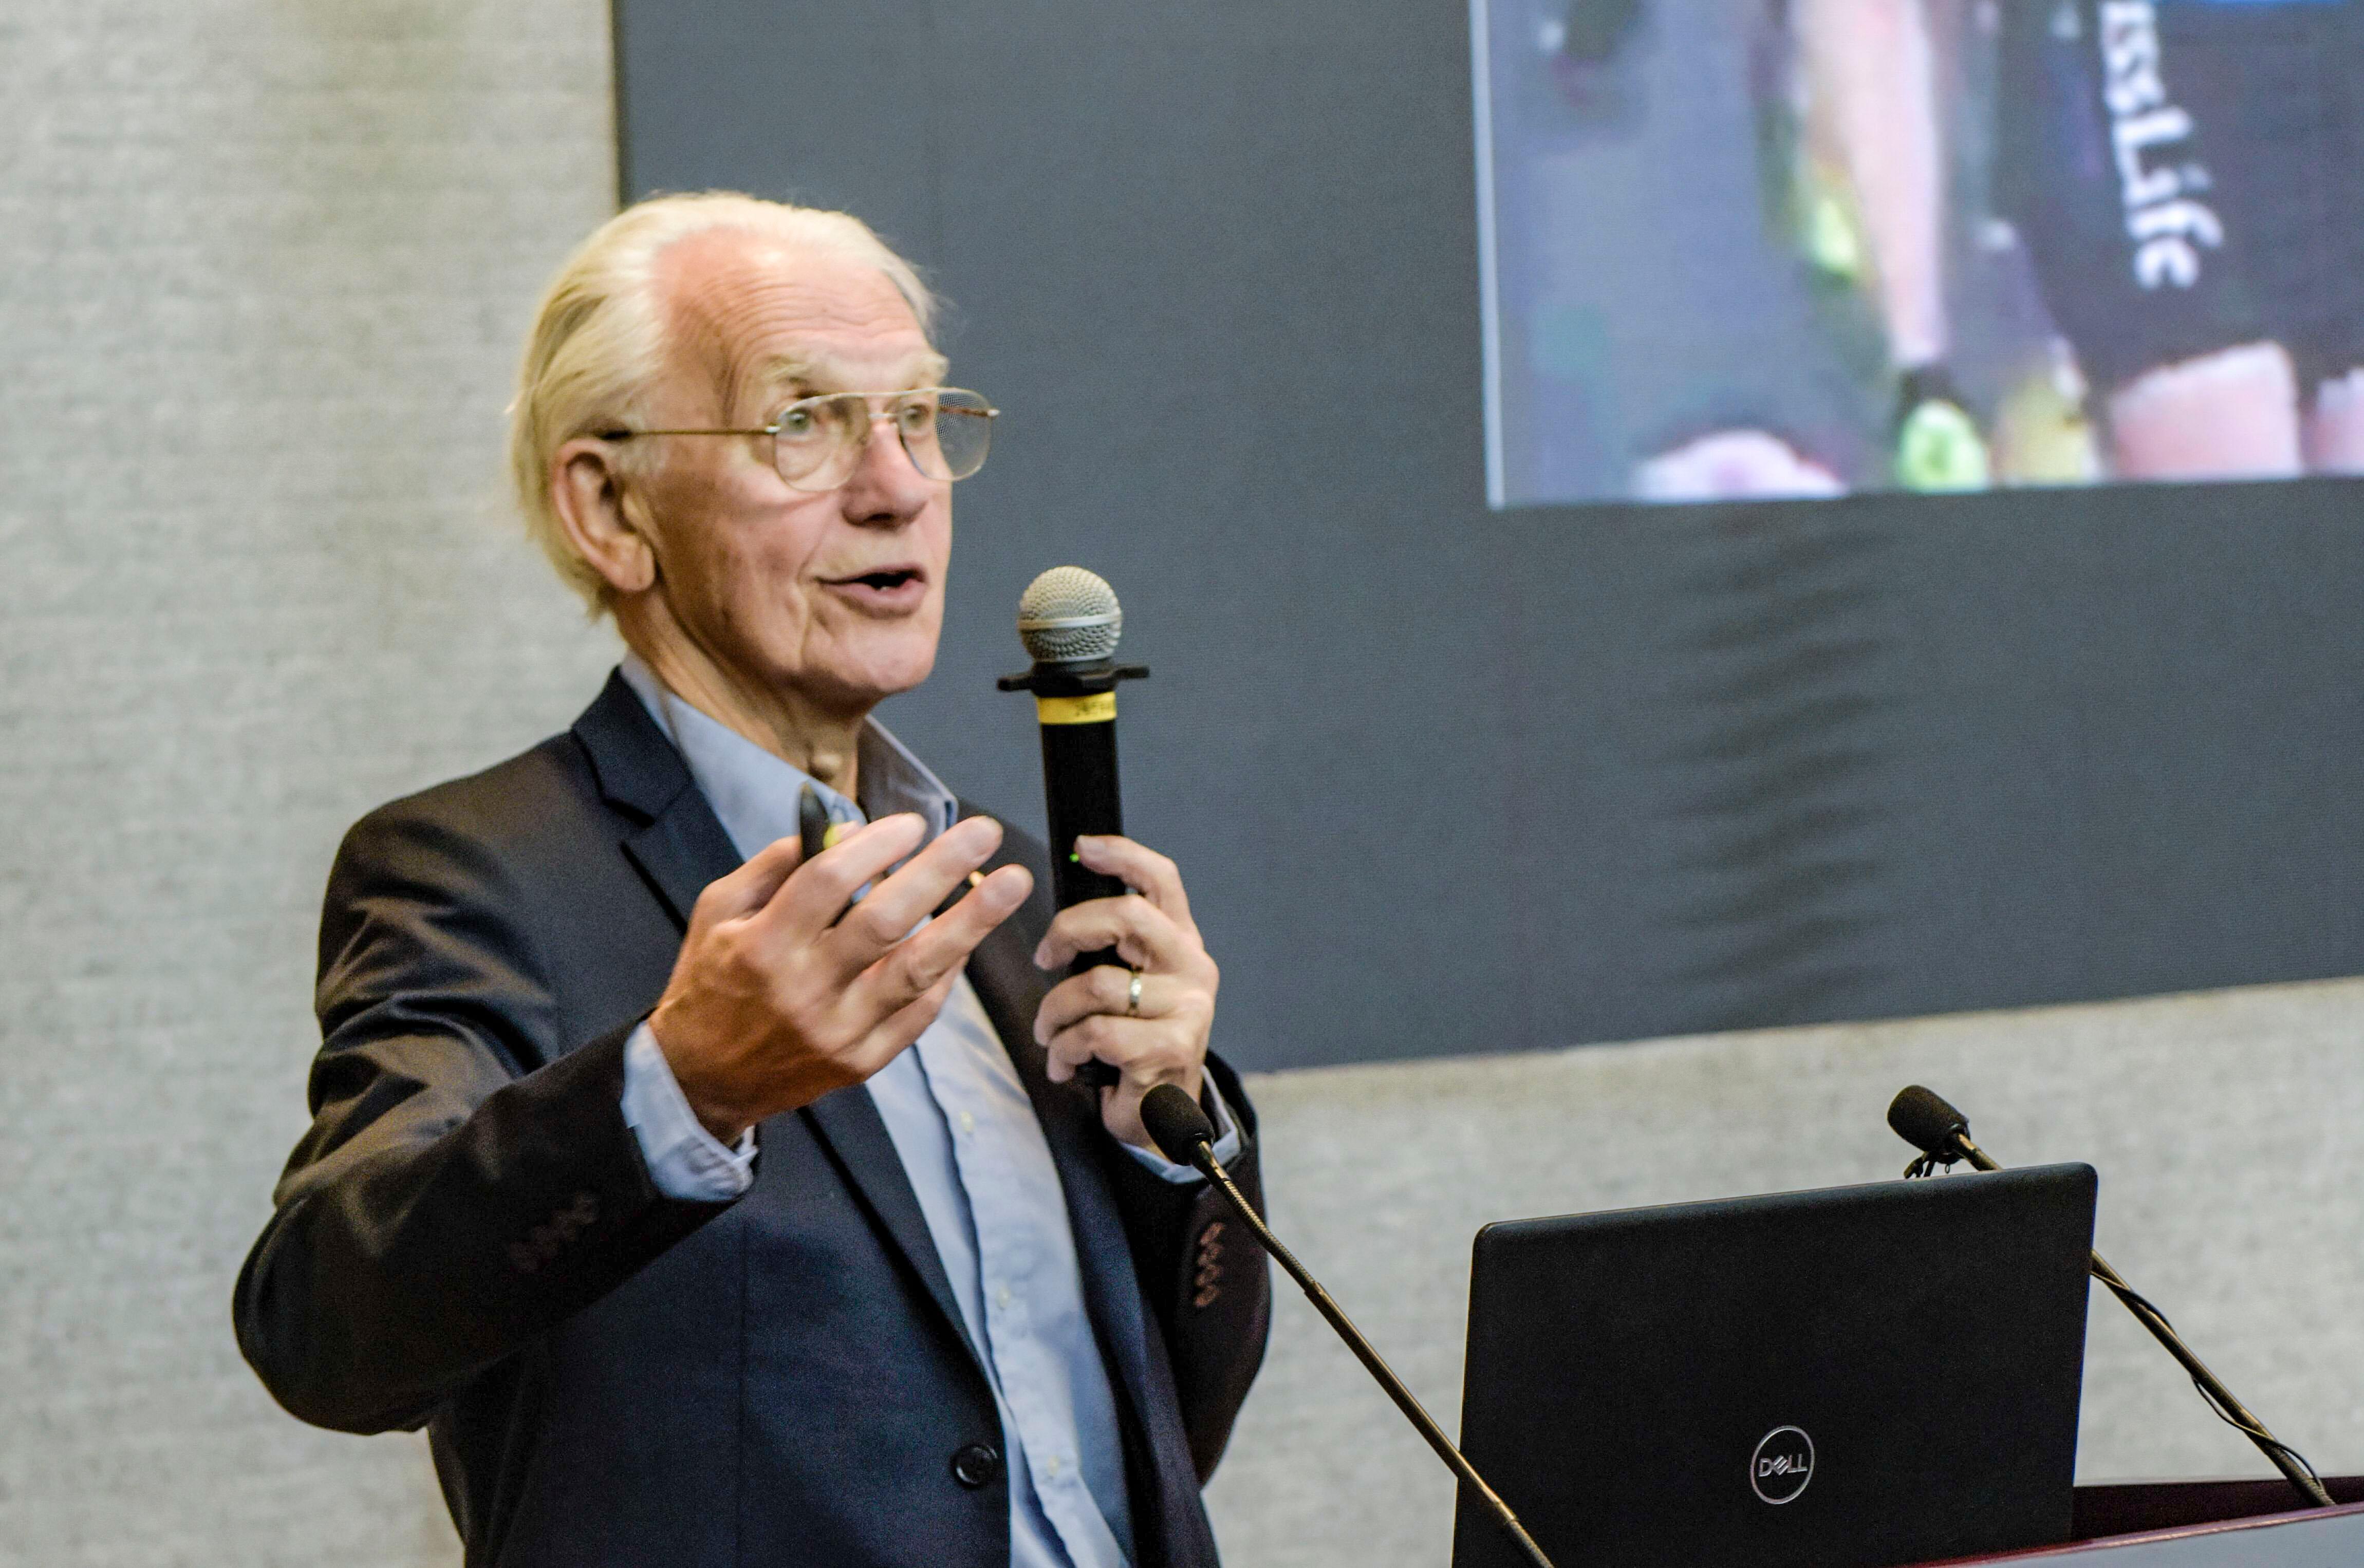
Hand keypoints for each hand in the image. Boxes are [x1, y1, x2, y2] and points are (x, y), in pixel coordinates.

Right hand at [649, 813, 1033, 1141]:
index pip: (830, 881)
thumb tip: (836, 827)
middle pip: (884, 920)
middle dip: (940, 870)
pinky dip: (948, 974)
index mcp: (763, 945)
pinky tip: (968, 939)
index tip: (913, 823)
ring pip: (917, 971)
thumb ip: (773, 867)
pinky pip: (919, 1013)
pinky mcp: (861, 1062)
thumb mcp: (717, 913)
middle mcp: (804, 989)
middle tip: (984, 832)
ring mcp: (838, 1031)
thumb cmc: (710, 983)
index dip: (876, 844)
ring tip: (1011, 884)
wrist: (702, 1080)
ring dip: (970, 923)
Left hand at [1031, 835, 1220, 1153]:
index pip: (1161, 881)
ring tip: (1051, 1032)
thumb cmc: (1134, 1045)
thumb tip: (1065, 915)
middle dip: (1068, 930)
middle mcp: (1193, 968)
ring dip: (1055, 1011)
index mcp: (1181, 944)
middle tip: (1044, 957)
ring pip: (1097, 983)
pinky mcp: (1169, 1048)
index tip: (1083, 846)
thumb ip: (1112, 949)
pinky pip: (1094, 1032)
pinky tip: (1067, 1064)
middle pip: (1126, 916)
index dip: (1122, 855)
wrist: (1163, 1119)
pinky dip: (1064, 1049)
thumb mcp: (1130, 987)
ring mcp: (1187, 1009)